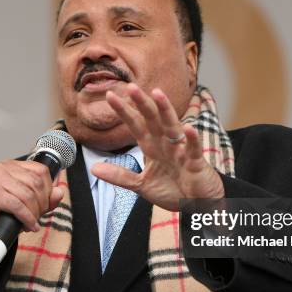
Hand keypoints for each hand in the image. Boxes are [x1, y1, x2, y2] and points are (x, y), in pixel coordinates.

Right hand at [0, 160, 63, 272]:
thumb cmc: (1, 214)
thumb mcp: (28, 205)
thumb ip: (45, 198)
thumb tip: (60, 192)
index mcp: (12, 165)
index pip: (41, 170)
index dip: (48, 189)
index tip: (45, 205)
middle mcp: (3, 167)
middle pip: (36, 183)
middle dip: (41, 204)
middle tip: (37, 217)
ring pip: (28, 195)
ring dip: (34, 213)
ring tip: (31, 223)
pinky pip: (17, 205)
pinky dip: (27, 218)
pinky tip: (29, 226)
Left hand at [91, 83, 224, 210]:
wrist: (197, 205)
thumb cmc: (173, 190)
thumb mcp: (142, 185)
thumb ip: (120, 176)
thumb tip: (94, 169)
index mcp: (152, 147)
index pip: (136, 125)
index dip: (124, 111)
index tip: (110, 95)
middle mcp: (166, 144)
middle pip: (152, 119)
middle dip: (142, 104)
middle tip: (130, 87)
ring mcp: (181, 151)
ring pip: (172, 127)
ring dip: (165, 110)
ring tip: (157, 94)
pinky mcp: (196, 162)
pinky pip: (194, 149)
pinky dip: (192, 139)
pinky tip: (188, 128)